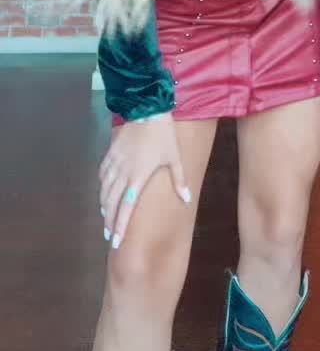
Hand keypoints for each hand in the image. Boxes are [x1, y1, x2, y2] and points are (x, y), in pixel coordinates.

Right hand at [99, 113, 190, 247]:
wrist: (146, 108)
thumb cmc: (163, 134)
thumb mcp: (174, 157)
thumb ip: (179, 181)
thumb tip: (187, 200)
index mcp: (137, 177)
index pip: (125, 209)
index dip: (119, 227)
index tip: (115, 242)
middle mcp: (122, 173)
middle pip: (111, 204)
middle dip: (109, 222)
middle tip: (109, 236)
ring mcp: (114, 163)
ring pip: (104, 191)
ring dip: (104, 207)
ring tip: (106, 218)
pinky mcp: (109, 154)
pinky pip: (102, 175)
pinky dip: (102, 188)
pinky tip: (104, 193)